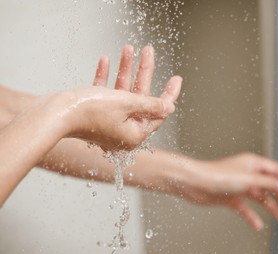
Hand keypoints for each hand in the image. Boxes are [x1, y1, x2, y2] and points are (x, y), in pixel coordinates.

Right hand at [61, 45, 181, 150]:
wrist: (54, 114)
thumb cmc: (90, 111)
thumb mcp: (127, 104)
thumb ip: (150, 104)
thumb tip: (168, 108)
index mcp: (134, 135)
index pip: (158, 113)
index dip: (168, 94)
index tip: (176, 78)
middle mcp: (122, 131)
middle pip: (139, 98)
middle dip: (142, 72)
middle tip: (149, 51)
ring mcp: (107, 123)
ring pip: (121, 93)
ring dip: (124, 70)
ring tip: (128, 48)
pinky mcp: (93, 115)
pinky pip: (104, 94)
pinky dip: (106, 78)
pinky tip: (107, 61)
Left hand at [174, 153, 277, 230]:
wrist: (196, 185)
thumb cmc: (217, 175)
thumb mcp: (249, 178)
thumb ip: (268, 182)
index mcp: (252, 163)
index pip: (275, 169)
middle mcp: (247, 174)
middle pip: (268, 184)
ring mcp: (239, 186)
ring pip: (259, 197)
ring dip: (269, 207)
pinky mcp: (231, 198)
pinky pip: (246, 208)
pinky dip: (252, 216)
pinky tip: (258, 224)